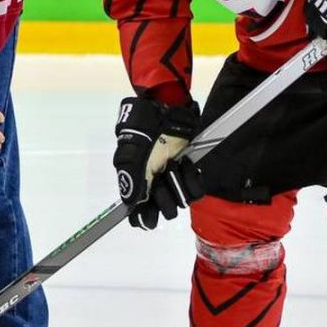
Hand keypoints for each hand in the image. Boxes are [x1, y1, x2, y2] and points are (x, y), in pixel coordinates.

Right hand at [113, 96, 203, 229]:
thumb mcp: (132, 150)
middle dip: (165, 197)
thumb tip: (129, 204)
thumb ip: (130, 177)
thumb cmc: (145, 126)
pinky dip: (193, 178)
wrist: (167, 107)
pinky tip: (186, 164)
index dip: (144, 217)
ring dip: (180, 183)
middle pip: (164, 209)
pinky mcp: (191, 171)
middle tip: (162, 178)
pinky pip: (197, 190)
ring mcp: (174, 177)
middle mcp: (156, 183)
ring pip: (182, 200)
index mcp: (138, 180)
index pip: (139, 210)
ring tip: (175, 164)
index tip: (149, 219)